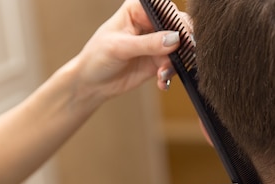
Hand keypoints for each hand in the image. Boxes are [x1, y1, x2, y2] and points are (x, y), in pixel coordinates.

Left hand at [68, 0, 184, 100]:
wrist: (92, 84)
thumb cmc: (97, 58)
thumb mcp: (120, 48)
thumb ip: (148, 44)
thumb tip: (174, 39)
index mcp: (138, 9)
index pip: (165, 8)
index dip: (176, 20)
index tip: (179, 37)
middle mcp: (150, 23)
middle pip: (178, 26)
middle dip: (182, 43)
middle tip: (176, 57)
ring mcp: (156, 43)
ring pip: (180, 48)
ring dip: (175, 63)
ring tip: (162, 74)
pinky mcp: (158, 61)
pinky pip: (174, 66)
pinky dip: (170, 74)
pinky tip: (162, 82)